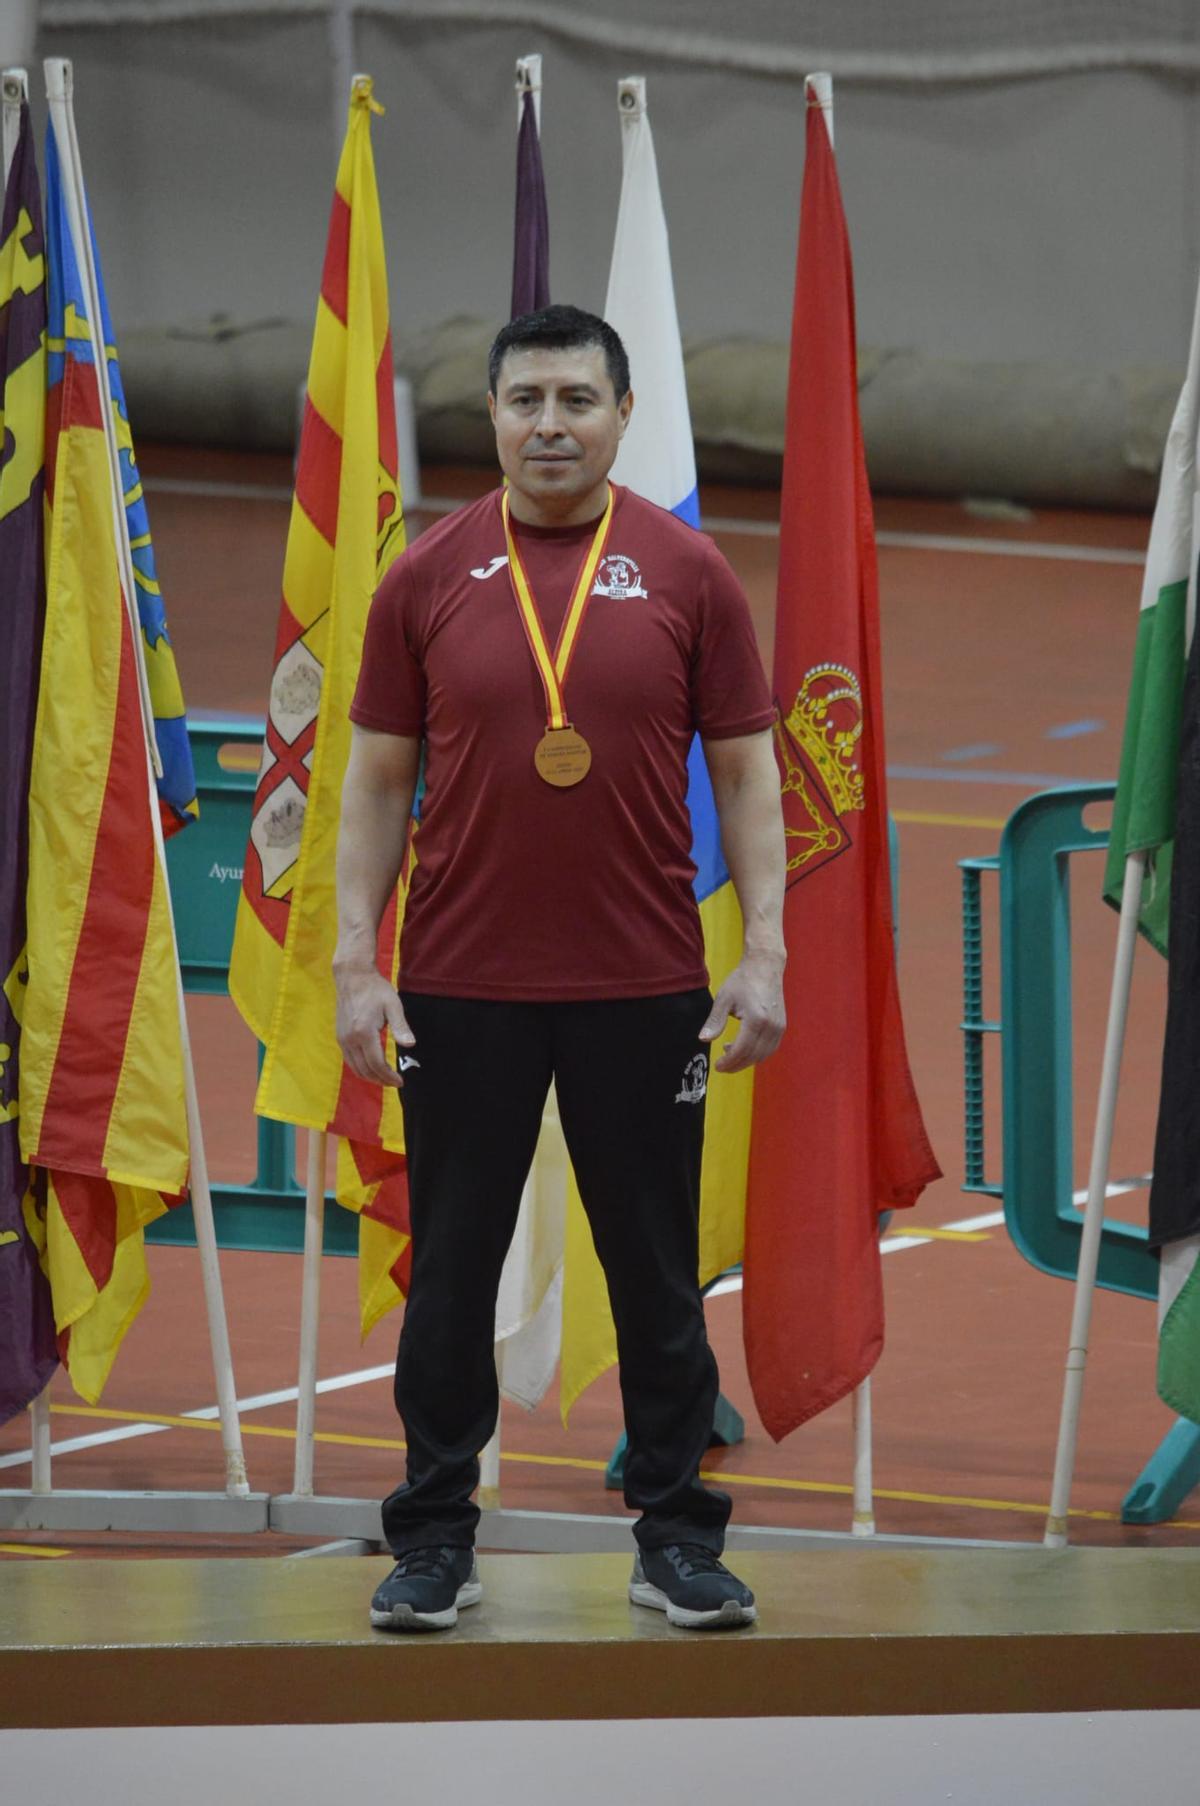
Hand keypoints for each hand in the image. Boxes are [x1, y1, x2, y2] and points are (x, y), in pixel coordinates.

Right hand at [335, 965, 413, 1087]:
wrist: (352, 977)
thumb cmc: (375, 989)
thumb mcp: (393, 1005)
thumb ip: (400, 1027)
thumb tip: (410, 1045)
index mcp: (364, 1032)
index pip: (376, 1064)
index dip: (389, 1076)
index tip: (400, 1081)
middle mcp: (350, 1039)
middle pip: (365, 1070)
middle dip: (381, 1080)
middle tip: (395, 1082)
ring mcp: (342, 1039)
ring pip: (355, 1068)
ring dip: (370, 1077)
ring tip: (385, 1078)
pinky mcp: (340, 1037)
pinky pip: (349, 1060)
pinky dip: (361, 1068)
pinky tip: (372, 1067)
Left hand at [699, 952, 785, 1074]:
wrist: (765, 966)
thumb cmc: (743, 980)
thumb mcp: (724, 998)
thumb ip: (715, 1021)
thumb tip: (704, 1039)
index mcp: (756, 1019)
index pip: (742, 1050)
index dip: (729, 1061)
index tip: (717, 1066)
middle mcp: (771, 1026)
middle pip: (753, 1056)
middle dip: (736, 1065)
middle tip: (722, 1066)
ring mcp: (779, 1027)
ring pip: (763, 1055)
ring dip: (746, 1060)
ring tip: (730, 1054)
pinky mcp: (782, 1026)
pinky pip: (770, 1048)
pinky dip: (757, 1054)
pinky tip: (743, 1048)